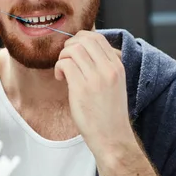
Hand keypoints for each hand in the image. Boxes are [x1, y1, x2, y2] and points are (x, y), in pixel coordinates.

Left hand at [54, 31, 133, 154]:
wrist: (112, 138)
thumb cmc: (109, 114)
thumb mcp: (114, 84)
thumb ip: (103, 66)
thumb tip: (83, 51)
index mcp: (117, 66)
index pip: (98, 37)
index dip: (80, 39)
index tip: (74, 51)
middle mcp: (108, 69)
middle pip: (84, 39)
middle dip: (69, 45)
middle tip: (66, 59)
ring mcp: (96, 78)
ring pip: (73, 49)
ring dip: (62, 57)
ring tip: (63, 71)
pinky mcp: (82, 88)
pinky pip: (65, 64)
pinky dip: (58, 67)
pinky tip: (61, 79)